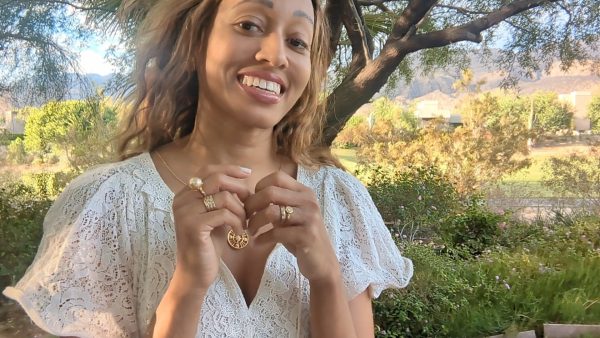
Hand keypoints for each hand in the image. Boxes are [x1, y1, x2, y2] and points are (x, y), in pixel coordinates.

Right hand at [171, 165, 251, 290]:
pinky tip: (239, 233)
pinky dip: (237, 222)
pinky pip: (224, 213)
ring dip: (240, 210)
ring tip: (244, 224)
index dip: (230, 169)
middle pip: (217, 179)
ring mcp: (185, 212)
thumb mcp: (216, 216)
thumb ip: (223, 197)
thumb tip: (244, 180)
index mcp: (185, 194)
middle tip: (250, 205)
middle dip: (239, 189)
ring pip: (223, 197)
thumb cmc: (209, 245)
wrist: (195, 275)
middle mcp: (181, 200)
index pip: (208, 170)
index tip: (248, 173)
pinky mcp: (193, 226)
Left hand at [244, 171, 339, 282]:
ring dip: (255, 222)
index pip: (277, 177)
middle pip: (271, 192)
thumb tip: (246, 195)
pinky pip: (277, 233)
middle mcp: (309, 201)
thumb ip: (274, 204)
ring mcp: (309, 217)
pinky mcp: (307, 235)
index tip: (251, 202)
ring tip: (250, 231)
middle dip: (252, 205)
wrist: (322, 263)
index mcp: (305, 192)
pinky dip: (262, 238)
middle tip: (246, 218)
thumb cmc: (301, 238)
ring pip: (271, 211)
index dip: (259, 187)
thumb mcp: (289, 217)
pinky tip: (257, 243)